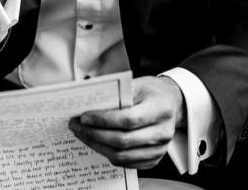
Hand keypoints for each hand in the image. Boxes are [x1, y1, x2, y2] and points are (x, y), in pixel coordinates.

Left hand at [68, 76, 185, 168]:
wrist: (170, 103)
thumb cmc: (150, 92)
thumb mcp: (135, 85)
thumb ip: (115, 95)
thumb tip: (87, 105)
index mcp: (160, 109)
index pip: (129, 119)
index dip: (104, 120)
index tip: (84, 117)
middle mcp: (163, 131)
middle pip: (123, 141)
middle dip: (94, 134)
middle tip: (77, 125)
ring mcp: (160, 149)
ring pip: (122, 155)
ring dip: (97, 145)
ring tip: (82, 134)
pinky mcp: (154, 159)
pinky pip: (126, 163)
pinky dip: (107, 153)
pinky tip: (96, 142)